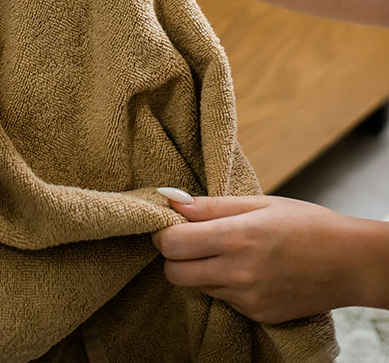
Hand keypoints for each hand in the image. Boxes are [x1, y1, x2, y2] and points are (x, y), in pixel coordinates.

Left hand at [152, 193, 374, 323]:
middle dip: (173, 256)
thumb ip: (211, 205)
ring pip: (197, 287)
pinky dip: (222, 284)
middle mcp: (239, 273)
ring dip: (198, 269)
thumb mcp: (260, 203)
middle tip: (188, 238)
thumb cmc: (307, 224)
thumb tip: (171, 200)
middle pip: (174, 273)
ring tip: (224, 250)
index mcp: (237, 238)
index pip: (173, 245)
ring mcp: (248, 299)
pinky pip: (222, 299)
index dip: (163, 233)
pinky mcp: (257, 315)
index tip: (170, 223)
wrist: (351, 263)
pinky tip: (244, 268)